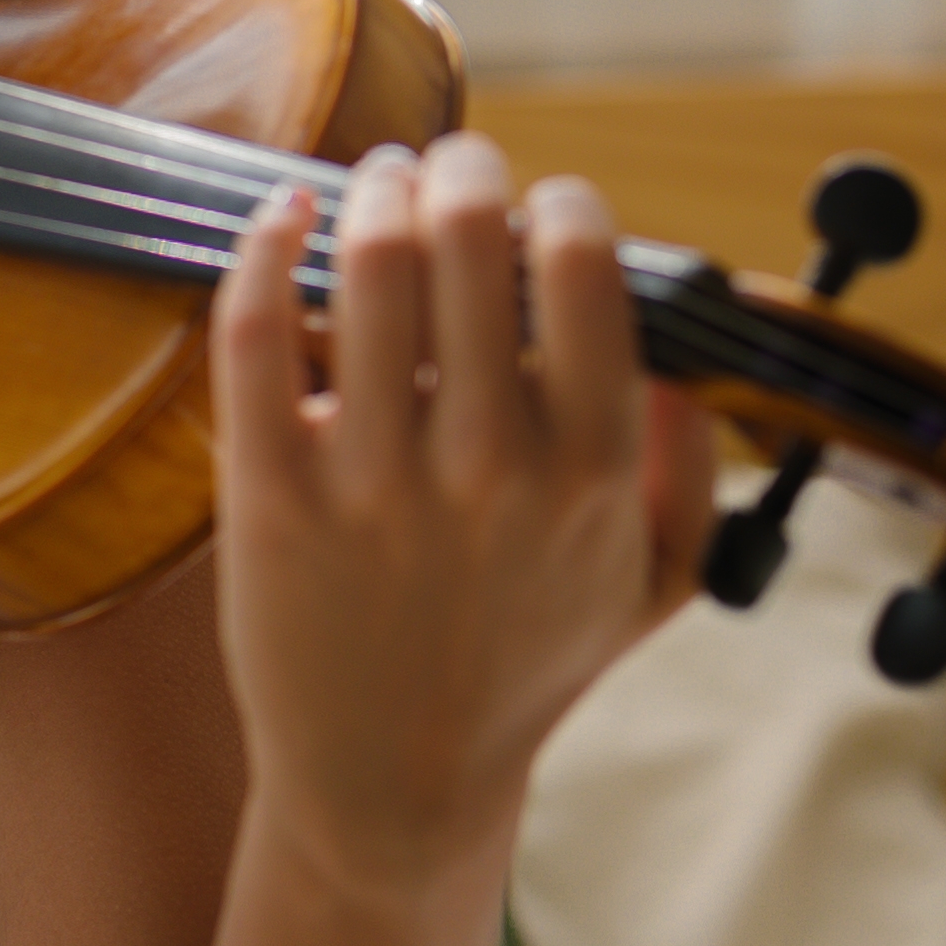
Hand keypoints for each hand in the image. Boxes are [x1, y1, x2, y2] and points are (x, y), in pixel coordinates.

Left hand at [205, 133, 712, 884]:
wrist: (395, 783)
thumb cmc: (525, 666)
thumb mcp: (656, 583)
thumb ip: (690, 467)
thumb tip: (684, 355)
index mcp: (591, 471)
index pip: (582, 269)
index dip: (560, 206)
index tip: (542, 206)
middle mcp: (487, 466)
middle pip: (467, 239)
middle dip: (461, 168)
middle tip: (448, 163)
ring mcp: (372, 481)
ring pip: (367, 266)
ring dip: (373, 191)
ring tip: (377, 183)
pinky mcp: (269, 497)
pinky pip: (255, 332)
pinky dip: (265, 247)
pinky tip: (280, 216)